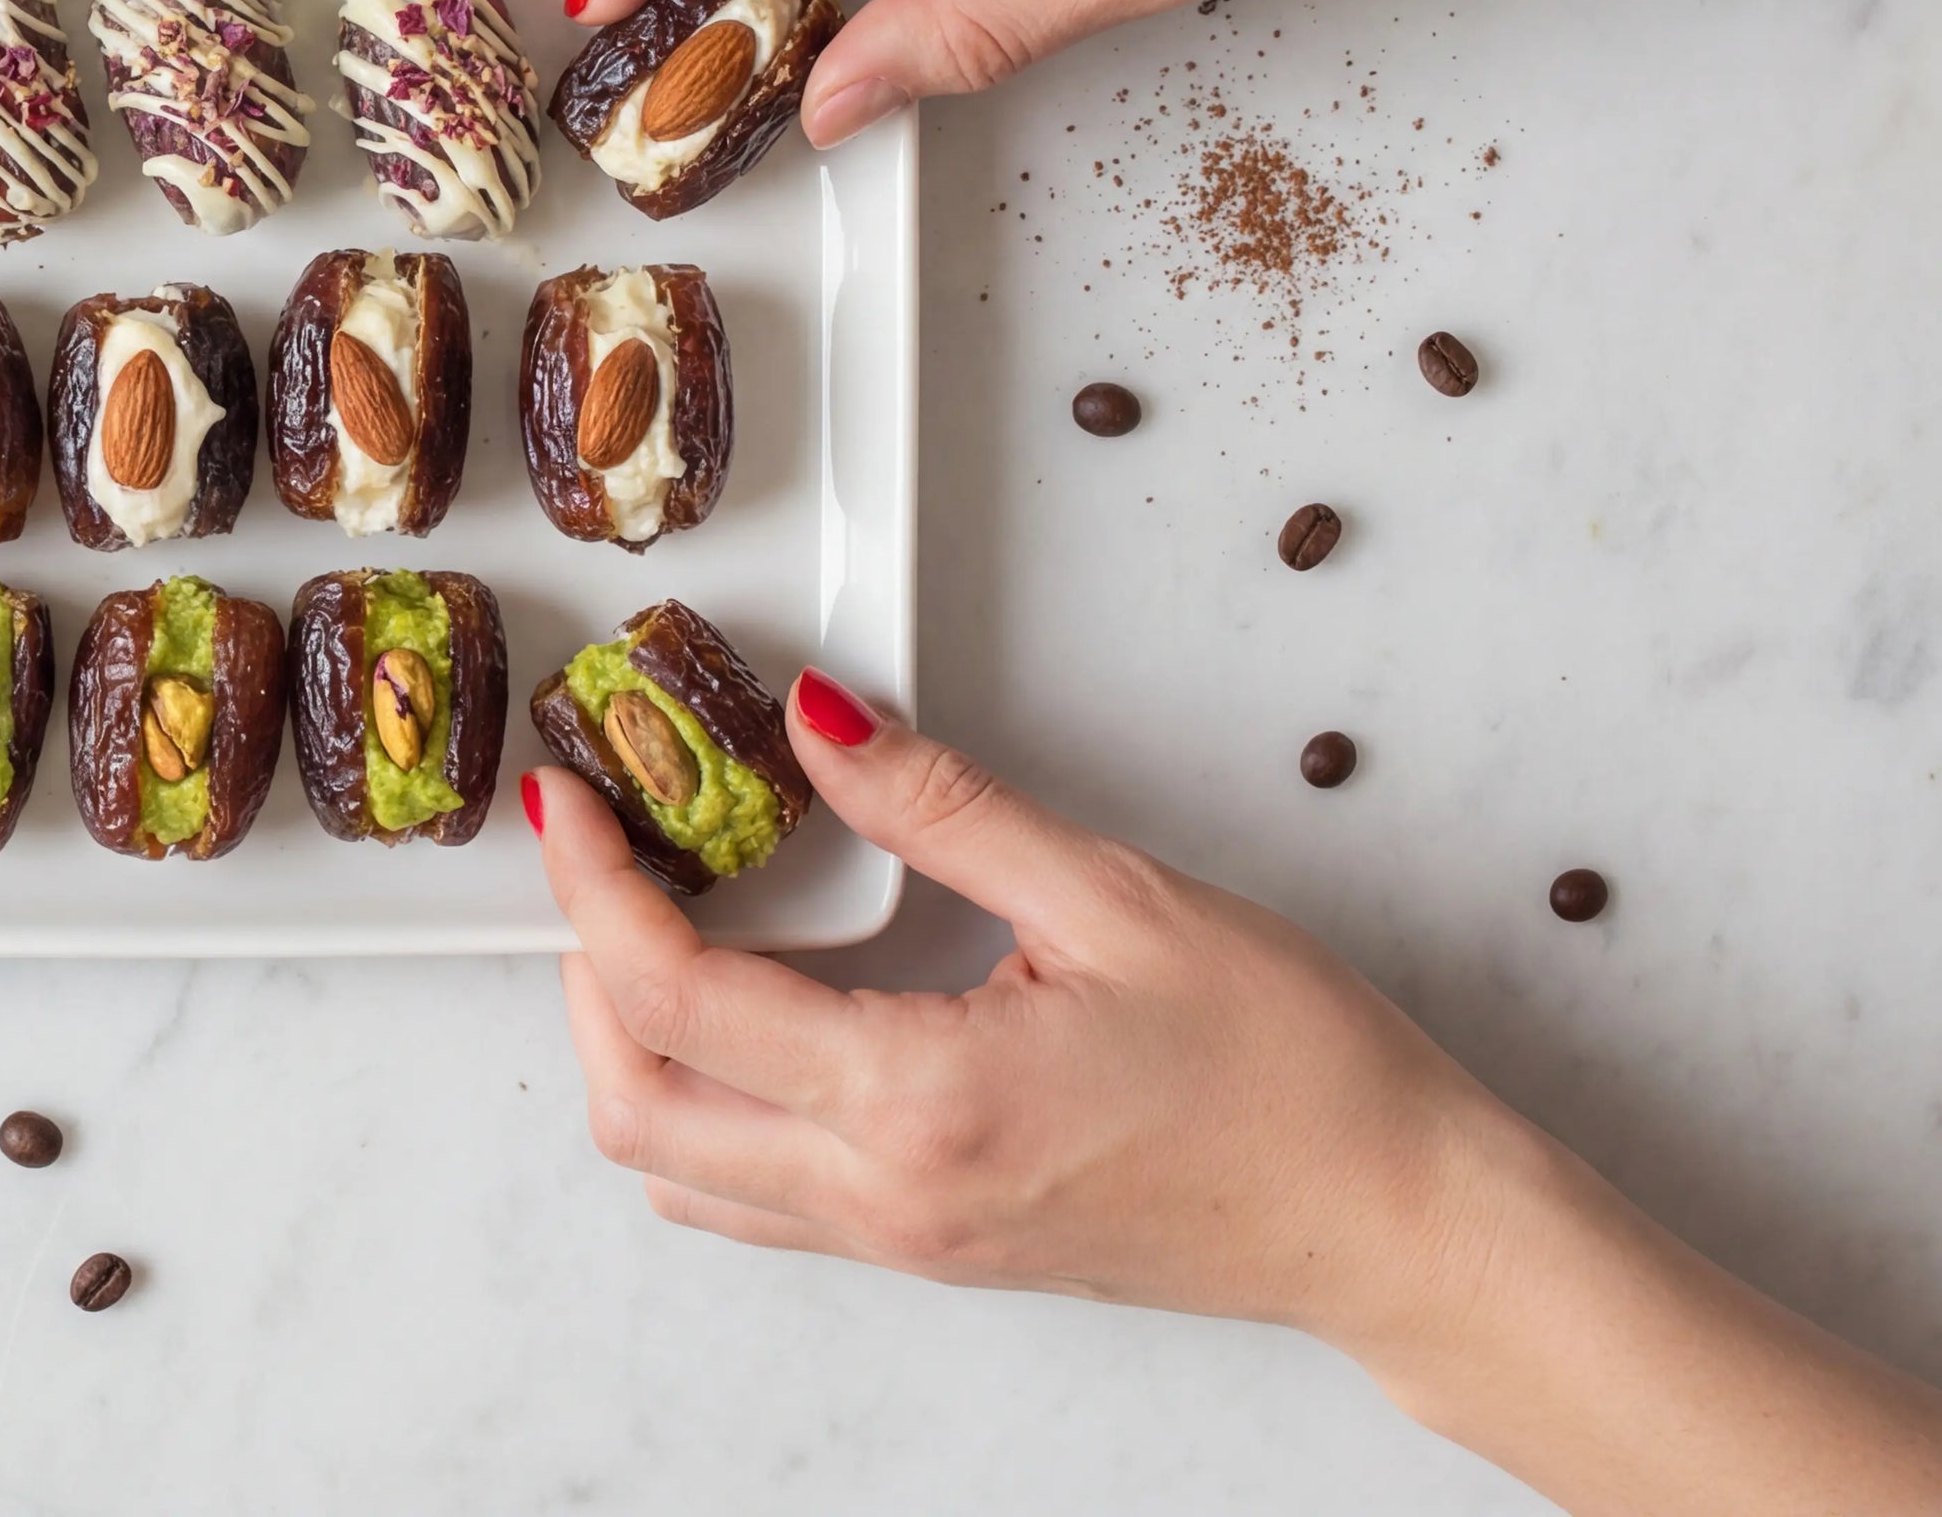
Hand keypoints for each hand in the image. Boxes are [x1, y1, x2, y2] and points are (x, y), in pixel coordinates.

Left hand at [532, 671, 1941, 1511]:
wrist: (1392, 1221)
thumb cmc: (1293, 1071)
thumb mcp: (1116, 897)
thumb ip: (942, 806)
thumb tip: (818, 715)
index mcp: (918, 1101)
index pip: (673, 999)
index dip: (594, 887)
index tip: (572, 800)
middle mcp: (883, 1194)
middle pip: (633, 1110)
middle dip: (581, 975)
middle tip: (605, 855)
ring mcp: (898, 1239)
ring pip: (677, 1173)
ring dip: (628, 1051)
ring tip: (659, 922)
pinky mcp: (925, 1249)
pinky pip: (751, 1198)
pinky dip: (701, 1107)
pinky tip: (749, 1011)